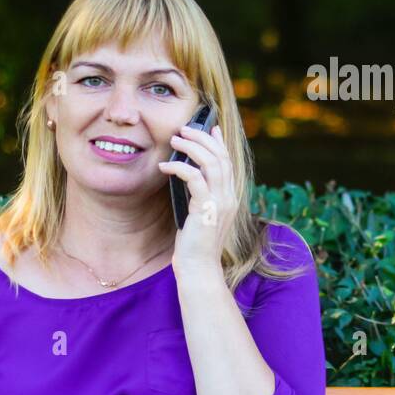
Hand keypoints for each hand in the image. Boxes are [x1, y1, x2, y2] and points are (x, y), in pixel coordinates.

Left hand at [158, 124, 236, 274]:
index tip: (210, 126)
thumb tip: (190, 174)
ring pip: (211, 163)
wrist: (199, 268)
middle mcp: (229, 197)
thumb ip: (200, 194)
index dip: (219, 141)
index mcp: (230, 196)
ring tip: (176, 138)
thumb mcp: (200, 213)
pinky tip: (165, 165)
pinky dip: (179, 167)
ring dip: (193, 147)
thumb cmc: (195, 243)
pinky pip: (194, 179)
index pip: (228, 161)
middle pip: (221, 157)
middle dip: (203, 138)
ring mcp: (220, 203)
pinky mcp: (206, 209)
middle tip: (184, 128)